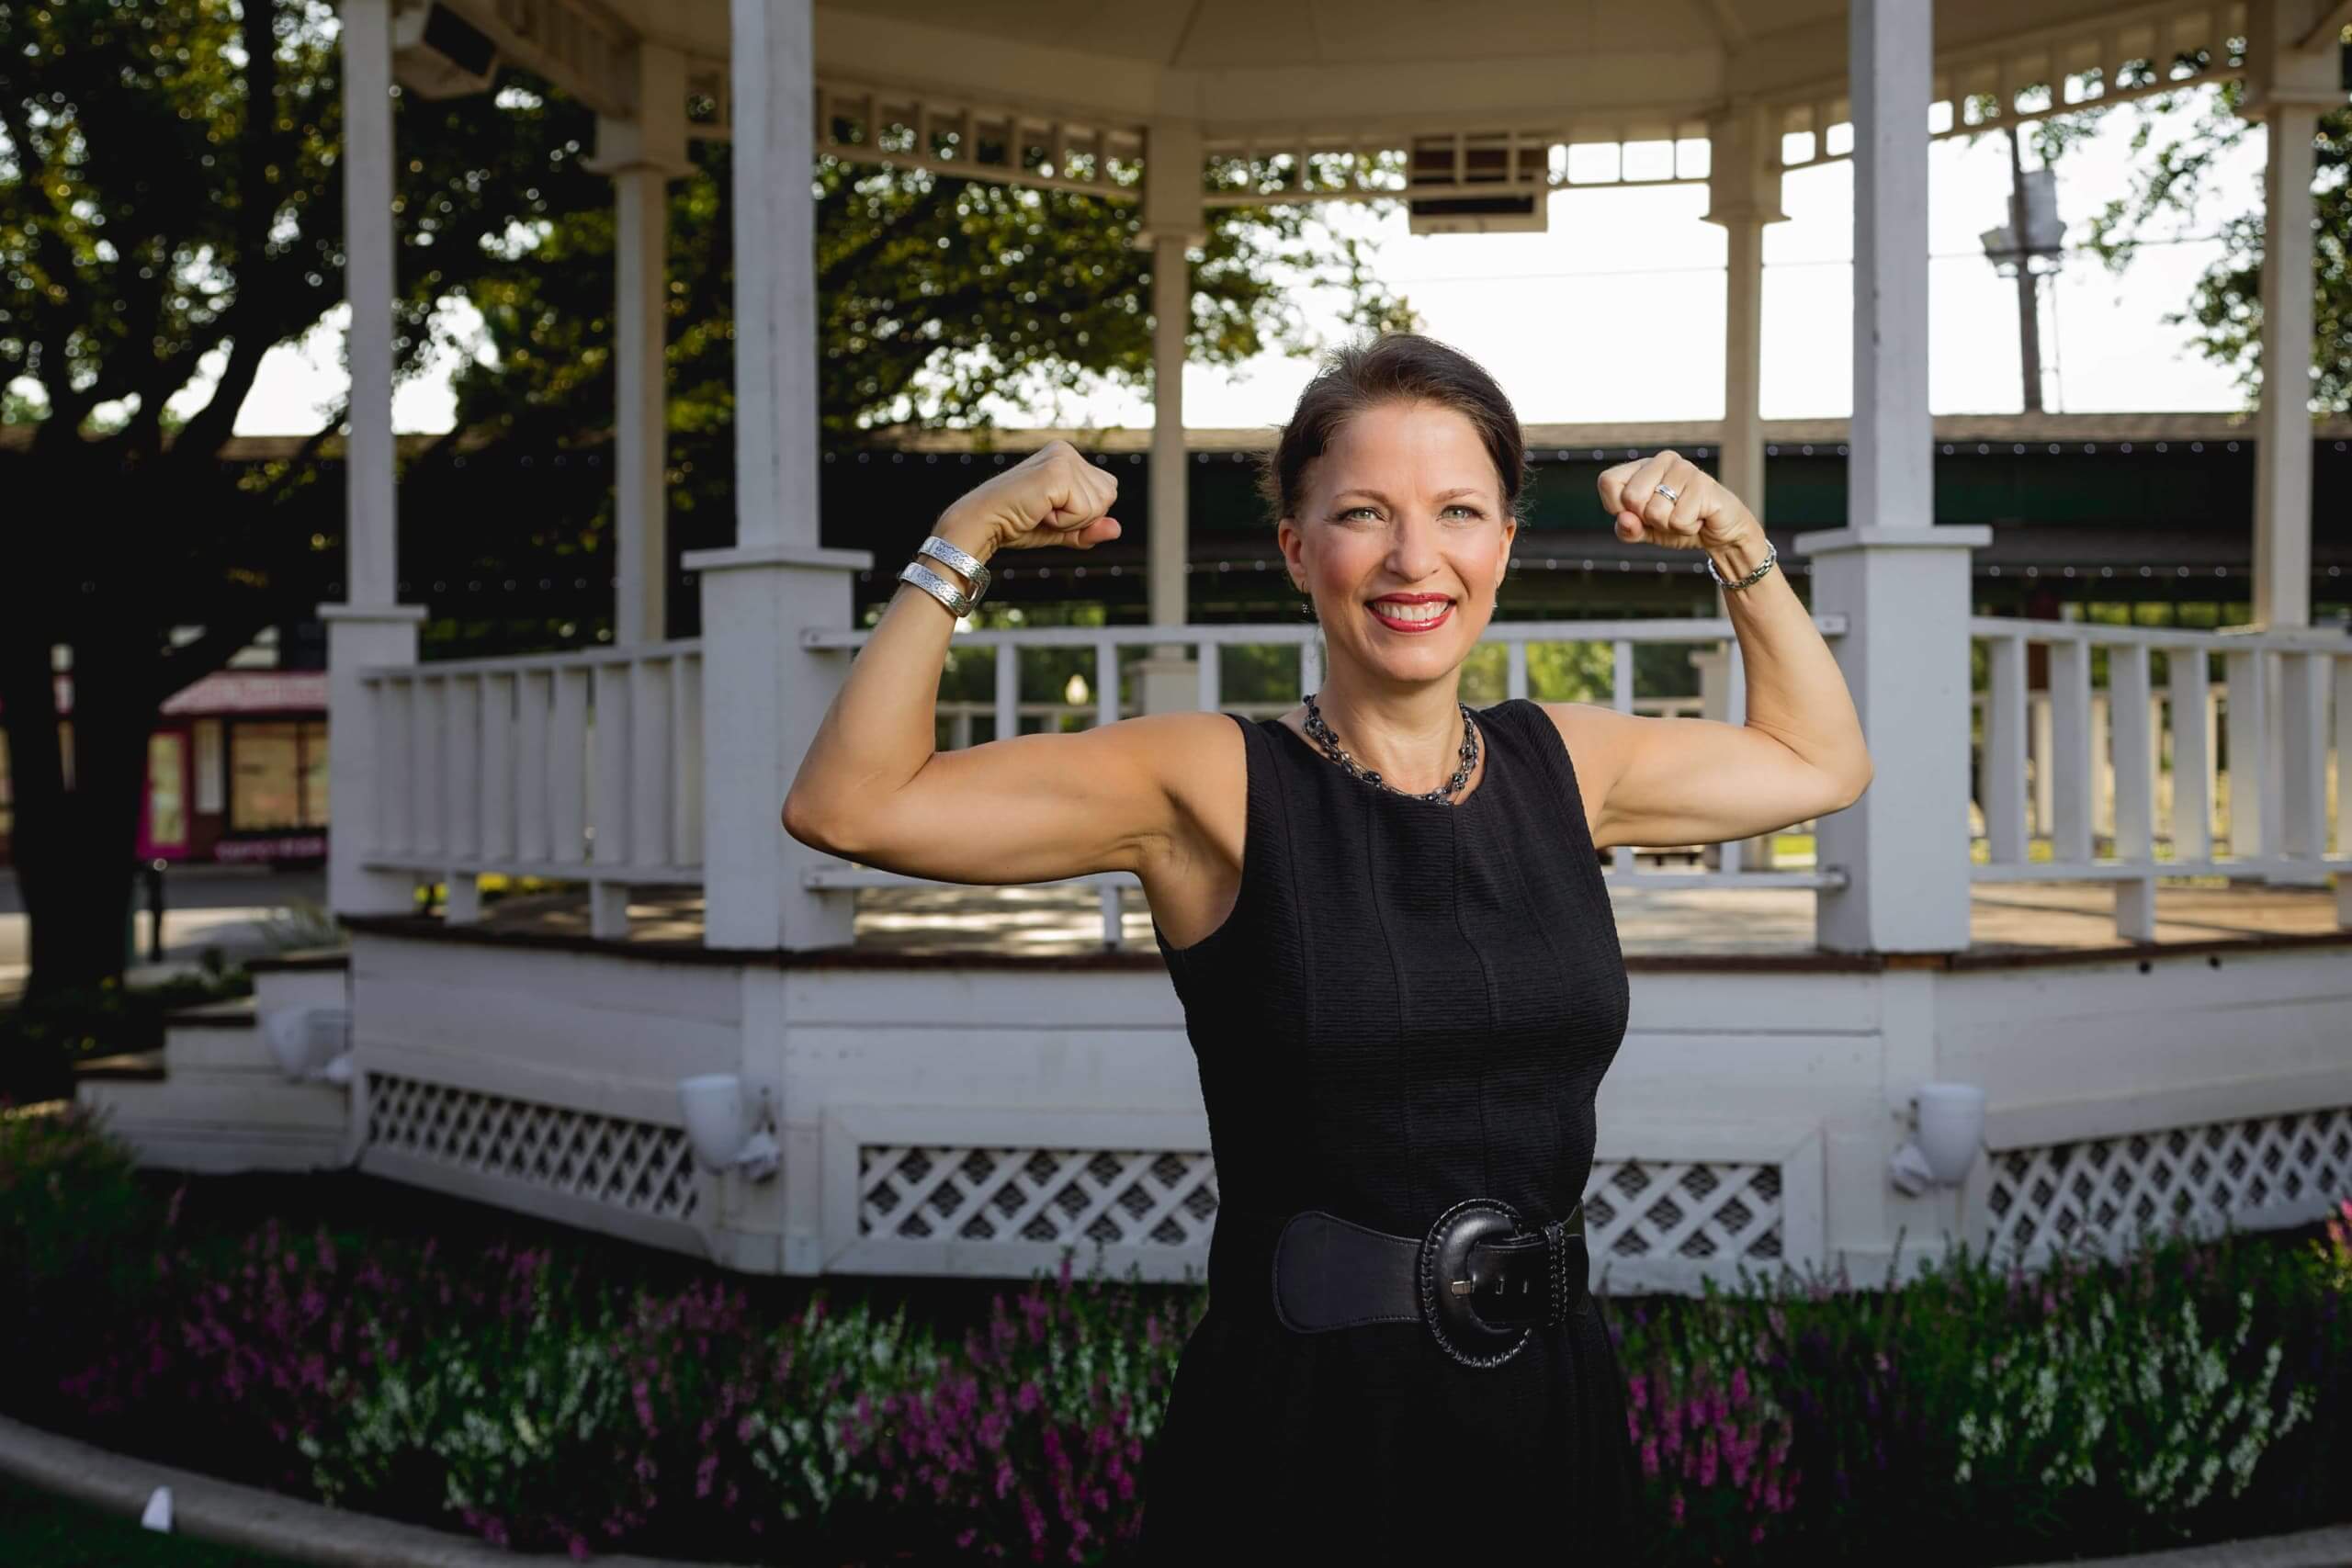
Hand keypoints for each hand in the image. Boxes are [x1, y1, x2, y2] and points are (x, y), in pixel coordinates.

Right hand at [937, 439, 1122, 555]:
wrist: (983, 524)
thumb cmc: (1015, 524)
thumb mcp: (1062, 529)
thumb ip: (1090, 529)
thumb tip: (1117, 528)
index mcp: (1067, 456)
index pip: (1107, 491)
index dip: (1085, 513)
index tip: (1050, 510)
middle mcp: (1067, 450)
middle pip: (1109, 496)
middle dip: (1081, 518)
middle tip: (1044, 512)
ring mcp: (1063, 458)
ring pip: (1099, 505)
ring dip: (1071, 520)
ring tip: (1040, 510)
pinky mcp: (1058, 471)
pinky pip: (1085, 510)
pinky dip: (1065, 521)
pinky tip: (1039, 510)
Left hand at [1597, 450, 1757, 551]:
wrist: (1720, 533)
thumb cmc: (1679, 524)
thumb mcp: (1645, 531)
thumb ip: (1627, 528)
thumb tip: (1625, 519)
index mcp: (1642, 466)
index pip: (1608, 481)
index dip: (1616, 506)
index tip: (1638, 514)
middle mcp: (1662, 460)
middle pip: (1631, 497)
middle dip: (1647, 519)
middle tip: (1668, 516)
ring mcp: (1684, 468)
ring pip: (1655, 511)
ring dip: (1670, 525)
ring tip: (1685, 515)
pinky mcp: (1703, 484)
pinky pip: (1678, 520)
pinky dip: (1687, 528)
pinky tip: (1699, 517)